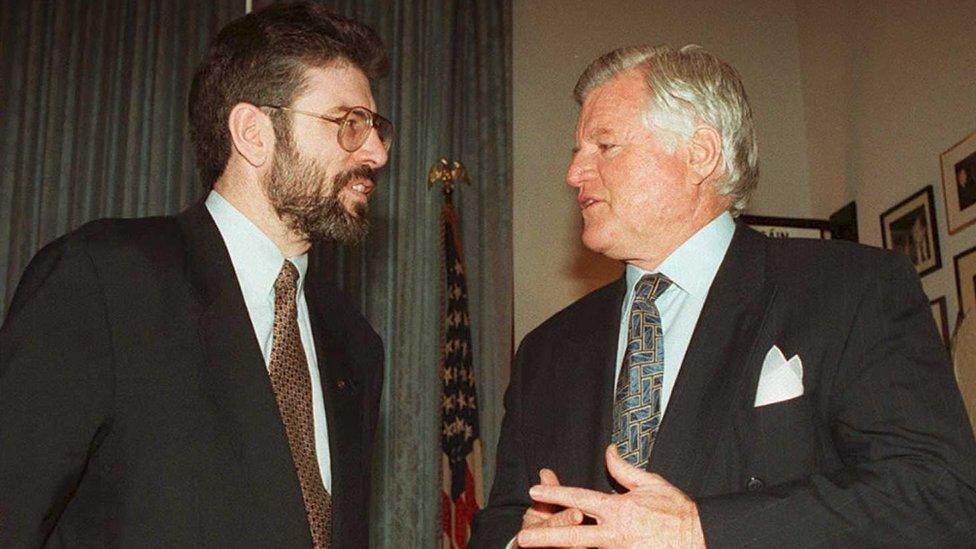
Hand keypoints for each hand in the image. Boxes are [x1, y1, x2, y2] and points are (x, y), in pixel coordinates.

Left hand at [516, 445, 705, 547]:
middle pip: (572, 534)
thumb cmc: (677, 512)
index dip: (555, 494)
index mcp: (618, 508)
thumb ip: (624, 469)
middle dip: (545, 536)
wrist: (701, 539)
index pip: (579, 498)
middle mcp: (615, 532)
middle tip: (522, 538)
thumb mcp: (651, 484)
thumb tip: (608, 451)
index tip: (535, 491)